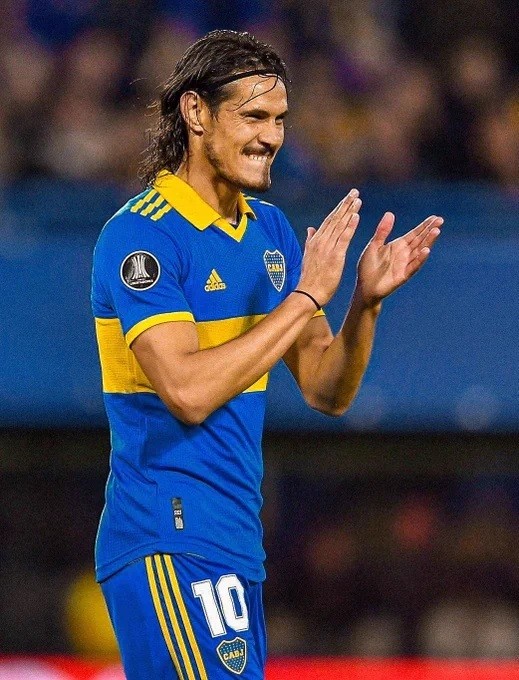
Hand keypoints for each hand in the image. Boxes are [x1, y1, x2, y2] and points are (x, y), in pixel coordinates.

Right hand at [298, 189, 360, 305]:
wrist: (308, 293)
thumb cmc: (310, 278)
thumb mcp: (308, 256)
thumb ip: (310, 240)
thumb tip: (310, 228)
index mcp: (315, 241)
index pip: (329, 221)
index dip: (338, 208)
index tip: (347, 198)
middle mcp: (321, 241)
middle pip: (335, 219)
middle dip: (345, 204)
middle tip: (355, 192)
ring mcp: (327, 248)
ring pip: (340, 225)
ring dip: (349, 211)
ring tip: (358, 199)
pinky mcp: (335, 256)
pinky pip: (343, 238)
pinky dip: (350, 226)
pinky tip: (356, 216)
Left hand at [356, 212, 442, 305]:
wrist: (364, 287)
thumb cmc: (368, 267)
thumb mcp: (374, 245)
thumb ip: (382, 231)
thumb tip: (390, 213)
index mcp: (398, 246)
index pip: (414, 234)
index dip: (424, 226)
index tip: (435, 217)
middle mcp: (404, 254)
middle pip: (420, 240)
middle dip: (430, 230)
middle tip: (440, 220)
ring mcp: (405, 265)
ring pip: (419, 252)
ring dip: (428, 242)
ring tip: (436, 231)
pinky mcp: (402, 276)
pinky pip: (413, 266)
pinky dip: (420, 259)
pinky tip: (426, 250)